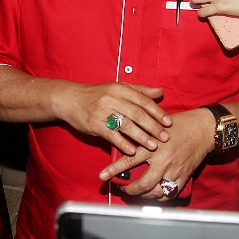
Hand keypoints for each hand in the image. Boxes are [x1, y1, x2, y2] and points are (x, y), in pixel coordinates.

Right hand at [55, 82, 171, 155]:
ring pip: (126, 125)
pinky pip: (111, 135)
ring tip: (153, 146)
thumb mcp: (118, 87)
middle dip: (153, 126)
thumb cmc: (97, 94)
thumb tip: (160, 91)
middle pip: (137, 114)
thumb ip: (140, 90)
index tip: (168, 122)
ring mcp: (103, 111)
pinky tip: (132, 150)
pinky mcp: (94, 123)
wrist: (70, 99)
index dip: (157, 112)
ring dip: (141, 137)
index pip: (143, 101)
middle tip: (164, 137)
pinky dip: (122, 143)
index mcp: (121, 89)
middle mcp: (113, 98)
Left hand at [97, 108, 213, 199]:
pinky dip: (161, 197)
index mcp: (153, 146)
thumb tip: (126, 143)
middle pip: (143, 184)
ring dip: (144, 195)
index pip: (128, 161)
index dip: (113, 170)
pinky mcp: (184, 176)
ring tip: (138, 193)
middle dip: (130, 190)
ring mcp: (174, 171)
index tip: (102, 176)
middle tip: (123, 189)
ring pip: (156, 192)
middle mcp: (163, 161)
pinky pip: (170, 193)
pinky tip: (154, 194)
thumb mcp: (156, 124)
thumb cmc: (179, 124)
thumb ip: (142, 134)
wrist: (203, 129)